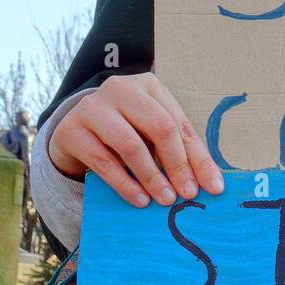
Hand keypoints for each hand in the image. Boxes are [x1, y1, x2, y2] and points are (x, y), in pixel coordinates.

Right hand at [48, 72, 224, 207]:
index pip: (180, 123)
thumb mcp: (150, 131)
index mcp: (148, 85)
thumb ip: (176, 147)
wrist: (74, 131)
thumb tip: (208, 182)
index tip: (213, 187)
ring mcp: (92, 107)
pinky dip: (125, 184)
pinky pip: (104, 161)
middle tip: (188, 193)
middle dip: (178, 165)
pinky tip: (140, 199)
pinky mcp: (71, 130)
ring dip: (152, 177)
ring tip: (165, 199)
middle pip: (159, 127)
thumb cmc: (124, 130)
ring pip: (131, 145)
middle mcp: (120, 89)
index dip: (199, 157)